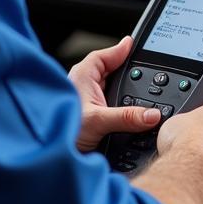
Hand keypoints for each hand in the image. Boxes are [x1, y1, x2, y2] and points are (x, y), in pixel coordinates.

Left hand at [68, 35, 160, 152]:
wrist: (50, 158)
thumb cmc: (59, 130)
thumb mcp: (98, 121)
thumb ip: (127, 116)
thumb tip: (152, 114)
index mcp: (82, 75)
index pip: (104, 56)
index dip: (120, 50)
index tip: (134, 44)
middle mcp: (84, 86)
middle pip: (111, 73)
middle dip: (126, 74)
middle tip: (145, 74)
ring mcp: (87, 103)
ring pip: (111, 91)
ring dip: (123, 94)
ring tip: (141, 95)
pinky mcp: (91, 118)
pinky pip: (110, 107)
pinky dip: (120, 109)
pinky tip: (129, 116)